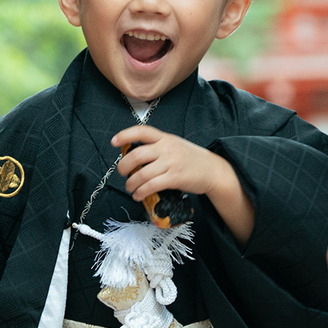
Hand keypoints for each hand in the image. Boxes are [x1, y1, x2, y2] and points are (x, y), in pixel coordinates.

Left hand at [111, 125, 254, 244]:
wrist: (213, 170)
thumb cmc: (192, 159)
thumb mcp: (175, 145)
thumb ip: (158, 147)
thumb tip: (134, 156)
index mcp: (165, 138)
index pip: (142, 131)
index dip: (125, 135)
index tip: (114, 141)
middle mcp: (167, 148)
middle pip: (137, 155)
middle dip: (124, 166)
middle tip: (122, 173)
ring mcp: (171, 163)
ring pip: (142, 173)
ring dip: (131, 183)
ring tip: (130, 187)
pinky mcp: (175, 178)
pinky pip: (151, 186)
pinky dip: (141, 192)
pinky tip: (138, 195)